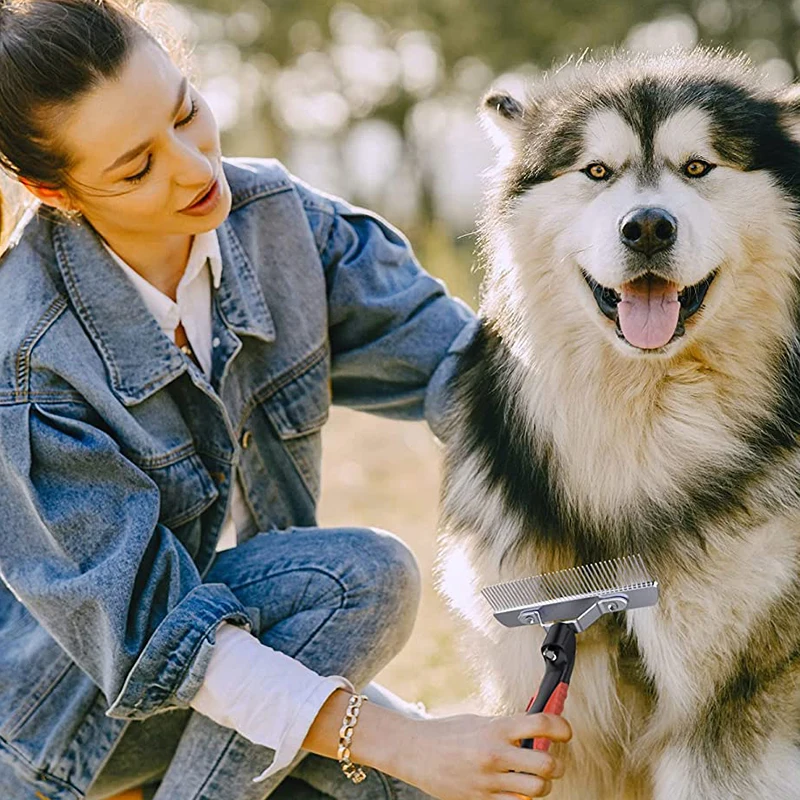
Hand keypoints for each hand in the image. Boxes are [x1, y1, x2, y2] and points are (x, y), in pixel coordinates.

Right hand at [388, 711, 571, 799]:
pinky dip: (523, 799)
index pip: (542, 723)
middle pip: (546, 764)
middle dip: (556, 764)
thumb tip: (536, 729)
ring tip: (535, 778)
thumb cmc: (447, 733)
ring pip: (537, 789)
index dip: (562, 727)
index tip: (565, 732)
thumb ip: (507, 727)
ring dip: (542, 785)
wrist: (415, 751)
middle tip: (552, 761)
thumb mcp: (479, 721)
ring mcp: (489, 780)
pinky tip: (518, 790)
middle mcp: (495, 753)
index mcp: (496, 728)